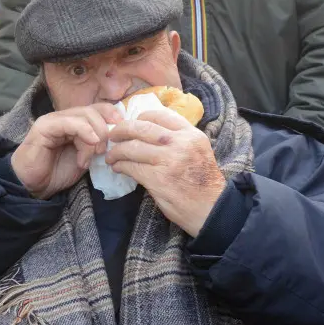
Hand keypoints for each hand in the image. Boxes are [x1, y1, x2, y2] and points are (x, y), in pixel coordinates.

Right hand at [12, 104, 122, 199]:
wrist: (34, 186)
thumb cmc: (57, 172)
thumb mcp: (84, 157)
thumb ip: (96, 145)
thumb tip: (114, 139)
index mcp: (74, 123)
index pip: (96, 109)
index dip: (112, 114)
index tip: (122, 128)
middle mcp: (64, 118)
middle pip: (92, 110)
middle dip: (105, 128)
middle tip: (104, 149)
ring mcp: (53, 121)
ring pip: (83, 115)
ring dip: (95, 134)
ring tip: (93, 154)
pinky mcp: (44, 128)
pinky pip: (68, 123)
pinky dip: (84, 130)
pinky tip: (91, 142)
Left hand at [105, 110, 227, 236]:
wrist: (211, 209)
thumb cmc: (204, 182)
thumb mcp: (198, 151)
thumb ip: (178, 140)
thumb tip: (149, 134)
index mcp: (190, 134)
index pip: (159, 115)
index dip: (140, 117)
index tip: (131, 123)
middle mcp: (180, 142)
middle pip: (141, 127)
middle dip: (121, 130)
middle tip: (112, 136)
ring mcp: (168, 160)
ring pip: (132, 147)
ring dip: (117, 151)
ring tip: (112, 156)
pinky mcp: (157, 178)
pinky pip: (131, 167)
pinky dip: (120, 166)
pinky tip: (118, 168)